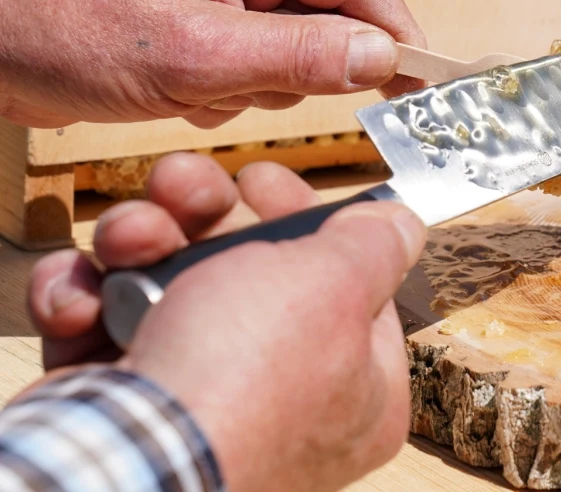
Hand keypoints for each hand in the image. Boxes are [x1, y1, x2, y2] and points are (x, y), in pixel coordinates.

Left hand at [0, 0, 426, 128]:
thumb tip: (382, 57)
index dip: (396, 33)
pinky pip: (273, 44)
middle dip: (310, 61)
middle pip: (339, 0)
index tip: (425, 88)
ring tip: (201, 87)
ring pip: (309, 32)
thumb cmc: (67, 34)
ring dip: (268, 78)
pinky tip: (190, 86)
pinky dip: (244, 80)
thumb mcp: (190, 58)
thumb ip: (296, 56)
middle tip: (265, 93)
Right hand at [26, 153, 427, 491]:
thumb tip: (401, 223)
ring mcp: (201, 400)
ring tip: (130, 238)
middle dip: (204, 217)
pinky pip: (105, 326)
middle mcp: (283, 397)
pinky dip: (83, 300)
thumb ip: (375, 246)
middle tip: (181, 185)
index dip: (302, 217)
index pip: (344, 281)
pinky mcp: (126, 401)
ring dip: (139, 243)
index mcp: (357, 384)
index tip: (262, 179)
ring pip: (169, 285)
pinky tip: (81, 296)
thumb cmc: (248, 376)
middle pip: (249, 273)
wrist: (127, 458)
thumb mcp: (338, 285)